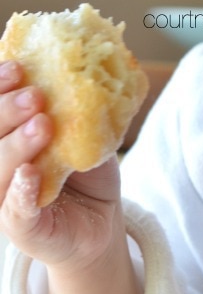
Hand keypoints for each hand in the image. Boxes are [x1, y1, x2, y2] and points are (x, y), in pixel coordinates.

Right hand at [0, 60, 141, 293]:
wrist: (100, 222)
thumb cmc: (84, 171)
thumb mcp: (83, 131)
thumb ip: (77, 106)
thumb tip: (90, 64)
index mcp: (7, 137)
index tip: (17, 67)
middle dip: (5, 111)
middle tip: (35, 97)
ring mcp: (5, 200)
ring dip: (15, 145)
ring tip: (43, 125)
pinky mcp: (24, 229)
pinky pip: (14, 212)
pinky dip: (20, 192)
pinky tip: (29, 174)